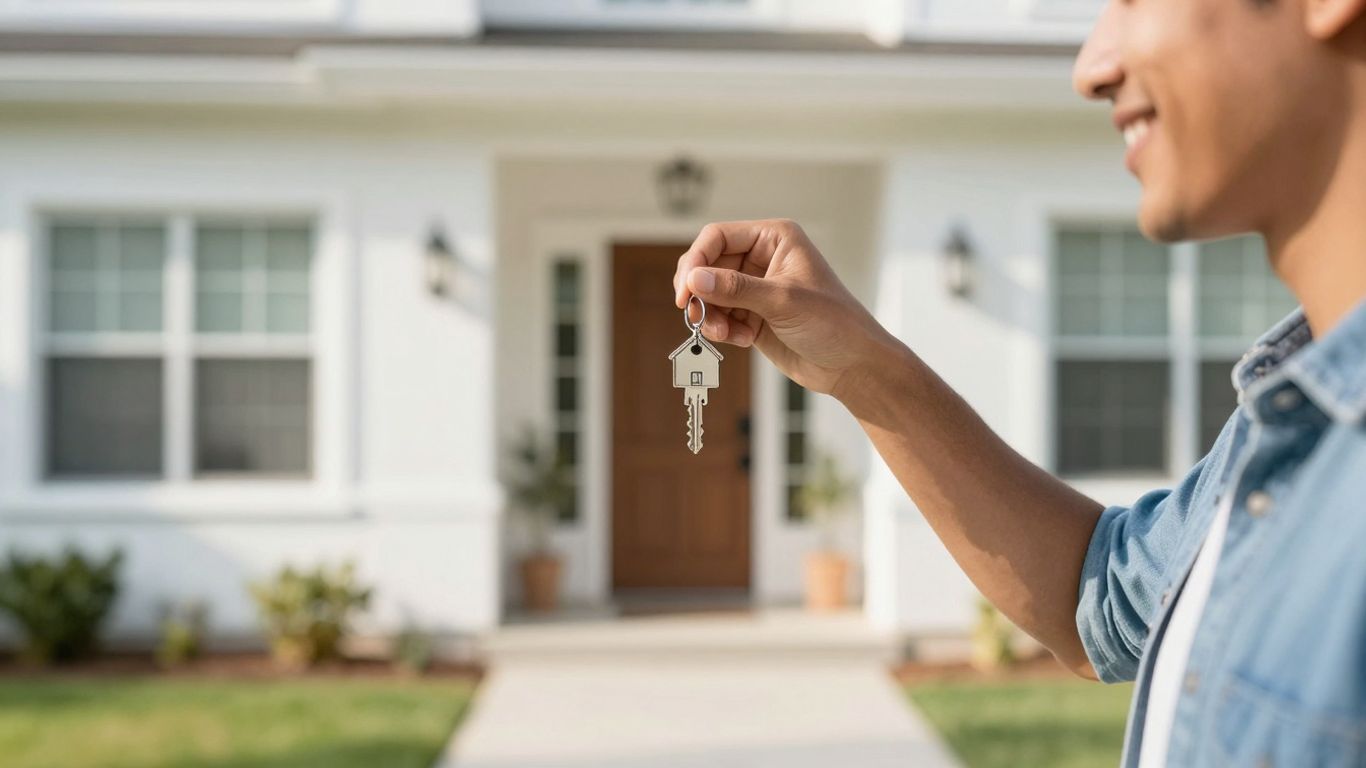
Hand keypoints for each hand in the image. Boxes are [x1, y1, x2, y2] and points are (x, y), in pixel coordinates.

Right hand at [673, 219, 899, 397]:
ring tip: (726, 333)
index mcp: (774, 238)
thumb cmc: (834, 323)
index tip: (685, 291)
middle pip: (707, 265)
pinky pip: (719, 315)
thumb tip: (694, 279)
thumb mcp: (783, 301)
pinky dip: (722, 329)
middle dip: (701, 293)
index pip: (717, 237)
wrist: (851, 365)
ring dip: (710, 315)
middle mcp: (762, 258)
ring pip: (709, 293)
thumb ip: (736, 288)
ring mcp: (755, 287)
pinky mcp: (751, 314)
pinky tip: (744, 340)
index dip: (696, 261)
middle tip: (697, 316)